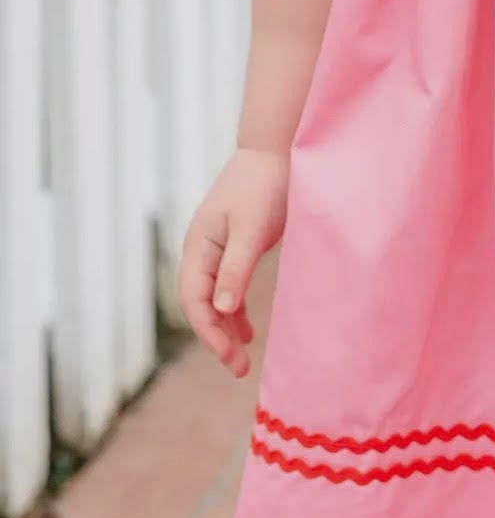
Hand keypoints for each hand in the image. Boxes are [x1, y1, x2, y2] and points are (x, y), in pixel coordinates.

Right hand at [178, 147, 288, 377]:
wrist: (277, 150)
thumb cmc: (264, 185)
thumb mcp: (250, 229)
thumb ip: (235, 269)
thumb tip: (220, 311)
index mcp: (198, 246)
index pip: (194, 301)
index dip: (209, 333)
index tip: (230, 358)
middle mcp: (201, 249)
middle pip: (200, 304)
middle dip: (215, 337)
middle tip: (239, 367)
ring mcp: (216, 247)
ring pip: (213, 298)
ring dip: (224, 327)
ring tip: (242, 356)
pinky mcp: (234, 245)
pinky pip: (226, 287)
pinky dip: (234, 310)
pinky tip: (245, 329)